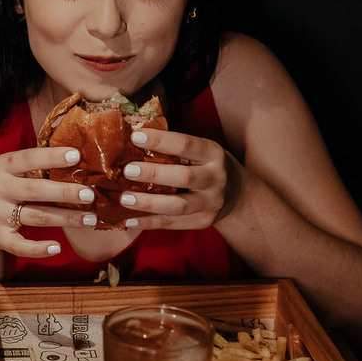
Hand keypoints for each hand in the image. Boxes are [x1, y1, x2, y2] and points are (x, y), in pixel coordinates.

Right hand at [0, 145, 98, 258]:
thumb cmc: (2, 189)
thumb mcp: (9, 171)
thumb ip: (33, 165)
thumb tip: (76, 159)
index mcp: (2, 167)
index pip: (29, 158)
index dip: (52, 157)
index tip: (76, 155)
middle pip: (36, 190)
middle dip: (65, 192)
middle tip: (90, 194)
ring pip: (38, 216)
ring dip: (67, 219)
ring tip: (91, 219)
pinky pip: (20, 245)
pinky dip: (39, 248)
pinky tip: (57, 247)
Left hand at [114, 127, 237, 229]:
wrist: (237, 195)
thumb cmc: (206, 165)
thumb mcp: (200, 151)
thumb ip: (173, 148)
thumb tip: (132, 140)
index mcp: (213, 154)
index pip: (186, 145)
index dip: (160, 140)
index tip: (135, 137)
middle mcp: (215, 179)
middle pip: (184, 177)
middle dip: (154, 174)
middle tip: (127, 170)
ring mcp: (211, 203)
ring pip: (178, 206)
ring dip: (149, 203)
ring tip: (124, 199)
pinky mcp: (203, 221)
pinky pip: (173, 223)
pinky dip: (149, 222)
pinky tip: (129, 220)